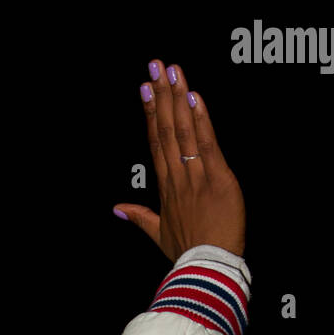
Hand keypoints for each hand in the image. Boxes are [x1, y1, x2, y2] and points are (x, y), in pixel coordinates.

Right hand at [114, 60, 244, 260]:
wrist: (206, 269)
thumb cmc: (186, 253)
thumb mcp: (158, 235)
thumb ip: (139, 216)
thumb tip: (116, 208)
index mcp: (165, 188)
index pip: (155, 142)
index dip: (149, 113)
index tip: (145, 88)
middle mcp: (177, 177)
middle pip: (165, 130)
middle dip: (160, 95)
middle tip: (155, 65)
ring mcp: (196, 176)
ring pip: (183, 131)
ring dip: (178, 99)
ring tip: (172, 71)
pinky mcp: (217, 179)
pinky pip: (206, 144)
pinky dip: (200, 120)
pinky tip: (194, 97)